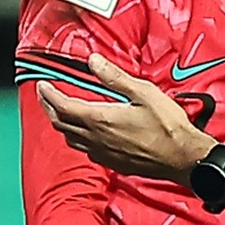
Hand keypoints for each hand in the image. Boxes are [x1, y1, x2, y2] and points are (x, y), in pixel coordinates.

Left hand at [36, 54, 215, 183]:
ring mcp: (102, 153)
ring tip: (61, 110)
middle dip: (49, 107)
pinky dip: (77, 137)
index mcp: (100, 119)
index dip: (48, 95)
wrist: (181, 157)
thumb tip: (93, 61)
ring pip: (70, 138)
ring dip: (61, 123)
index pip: (63, 106)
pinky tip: (85, 131)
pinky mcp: (111, 162)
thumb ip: (115, 77)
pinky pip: (85, 149)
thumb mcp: (143, 93)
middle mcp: (96, 138)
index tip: (42, 84)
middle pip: (61, 123)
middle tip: (46, 95)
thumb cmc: (167, 125)